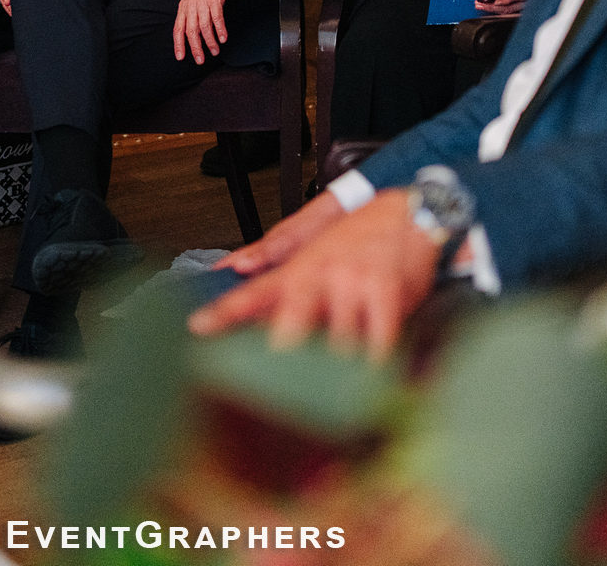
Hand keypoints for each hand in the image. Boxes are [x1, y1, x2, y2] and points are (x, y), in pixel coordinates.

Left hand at [172, 0, 231, 63]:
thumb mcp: (190, 2)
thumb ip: (189, 17)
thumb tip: (191, 36)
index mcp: (183, 8)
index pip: (178, 29)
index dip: (178, 44)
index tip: (180, 57)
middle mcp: (191, 7)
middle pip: (191, 31)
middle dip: (196, 47)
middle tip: (200, 60)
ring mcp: (203, 3)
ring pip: (204, 26)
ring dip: (210, 41)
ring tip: (215, 51)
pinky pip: (217, 17)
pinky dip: (220, 29)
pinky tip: (223, 38)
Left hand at [188, 189, 440, 360]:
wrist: (409, 214)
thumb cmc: (361, 242)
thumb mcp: (317, 261)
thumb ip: (289, 295)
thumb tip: (258, 329)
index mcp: (299, 271)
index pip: (253, 293)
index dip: (224, 311)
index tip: (197, 328)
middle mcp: (320, 274)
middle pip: (291, 326)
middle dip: (284, 359)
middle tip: (280, 385)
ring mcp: (352, 282)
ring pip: (336, 344)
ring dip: (335, 372)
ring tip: (334, 392)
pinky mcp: (387, 292)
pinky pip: (377, 343)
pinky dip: (373, 366)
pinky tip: (371, 379)